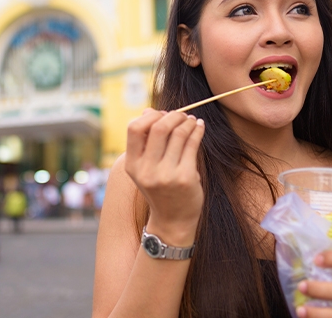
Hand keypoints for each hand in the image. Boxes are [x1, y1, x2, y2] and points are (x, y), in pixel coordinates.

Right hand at [125, 109, 204, 243]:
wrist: (173, 220)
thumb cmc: (160, 188)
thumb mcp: (145, 168)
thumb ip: (145, 141)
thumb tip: (149, 110)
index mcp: (133, 165)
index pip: (134, 128)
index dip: (150, 116)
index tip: (162, 115)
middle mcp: (147, 170)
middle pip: (159, 127)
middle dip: (174, 115)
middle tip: (182, 115)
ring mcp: (166, 175)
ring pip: (179, 134)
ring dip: (188, 121)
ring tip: (191, 120)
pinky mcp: (185, 178)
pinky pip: (192, 145)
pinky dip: (197, 131)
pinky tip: (199, 127)